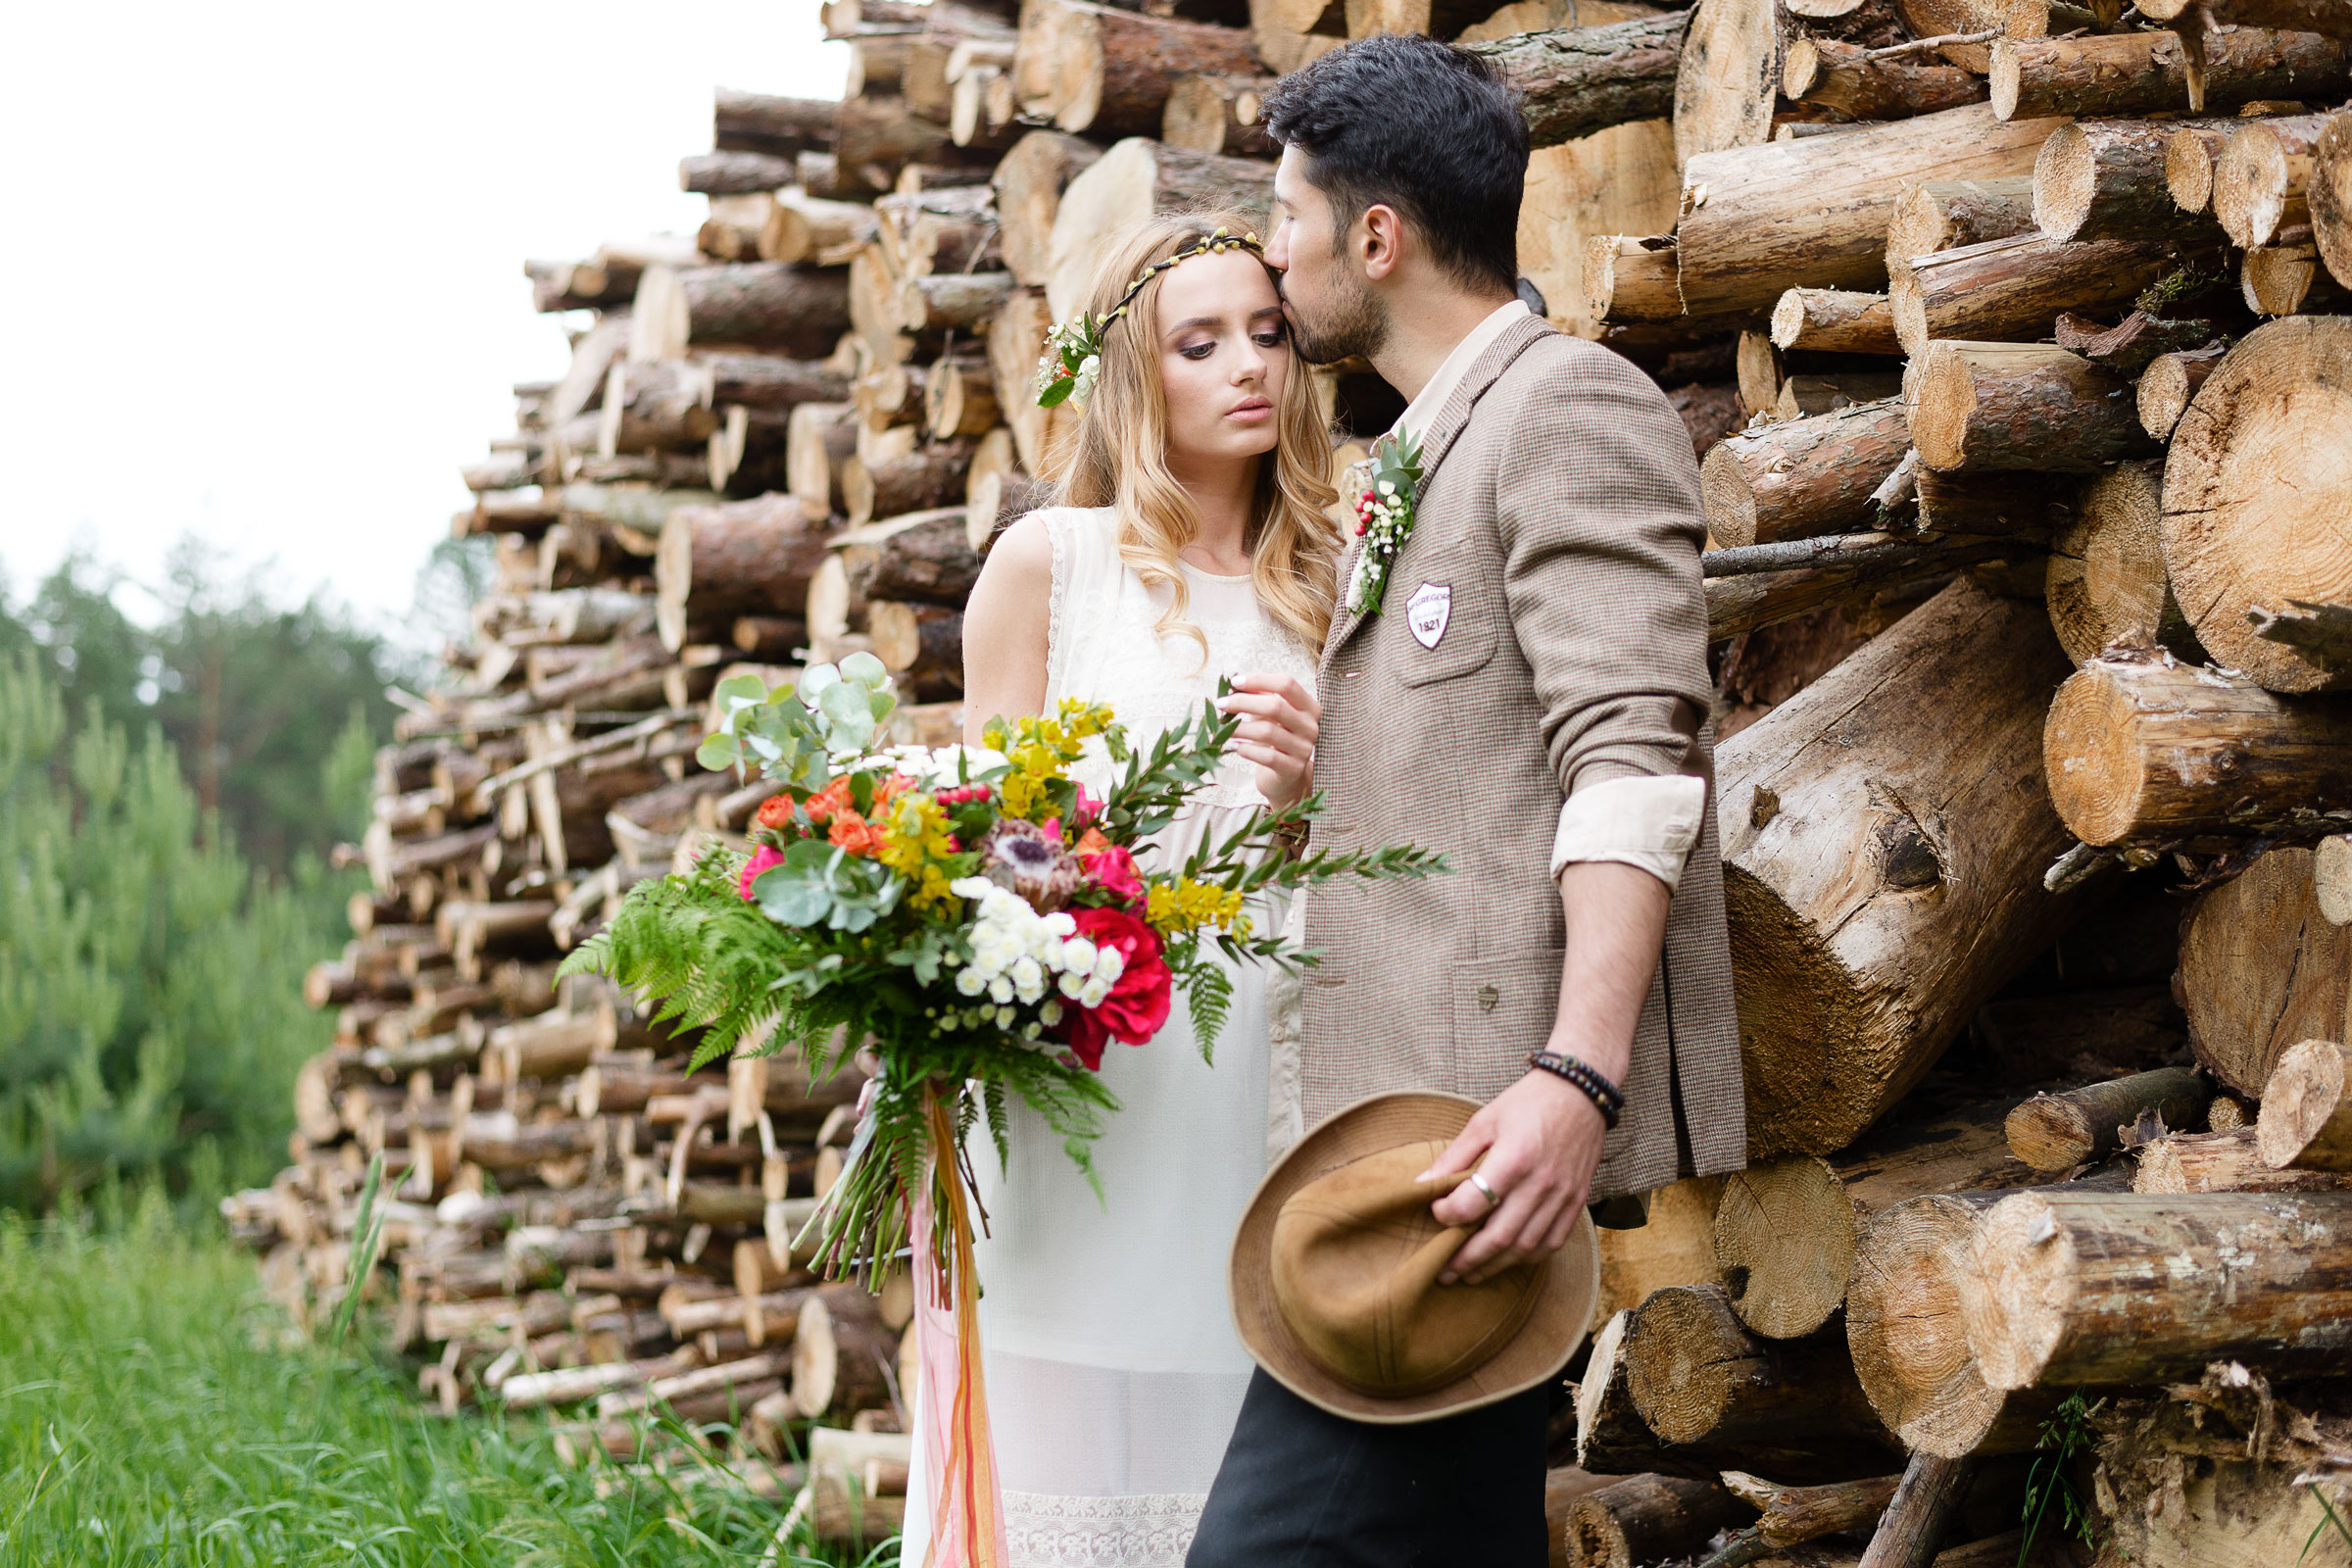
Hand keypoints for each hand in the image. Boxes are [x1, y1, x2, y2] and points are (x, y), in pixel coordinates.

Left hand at [1216, 673, 1319, 810]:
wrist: (1286, 778)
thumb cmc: (1275, 739)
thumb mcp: (1270, 716)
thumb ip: (1259, 698)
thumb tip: (1236, 682)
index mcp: (1309, 707)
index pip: (1286, 684)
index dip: (1259, 680)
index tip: (1234, 682)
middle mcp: (1311, 726)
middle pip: (1276, 706)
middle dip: (1243, 702)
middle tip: (1221, 704)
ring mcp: (1304, 749)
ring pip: (1268, 732)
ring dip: (1240, 727)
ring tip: (1222, 728)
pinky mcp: (1293, 769)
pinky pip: (1267, 756)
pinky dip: (1246, 749)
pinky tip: (1233, 746)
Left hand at [1420, 1070, 1606, 1284]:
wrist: (1581, 1093)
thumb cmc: (1528, 1102)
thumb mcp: (1484, 1121)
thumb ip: (1454, 1156)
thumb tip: (1422, 1183)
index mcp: (1514, 1158)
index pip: (1473, 1204)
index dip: (1447, 1215)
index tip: (1434, 1214)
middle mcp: (1540, 1183)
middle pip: (1499, 1237)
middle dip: (1466, 1260)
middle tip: (1443, 1271)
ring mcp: (1562, 1196)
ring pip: (1525, 1248)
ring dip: (1494, 1266)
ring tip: (1470, 1273)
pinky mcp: (1577, 1202)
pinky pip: (1552, 1243)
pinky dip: (1527, 1258)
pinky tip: (1507, 1260)